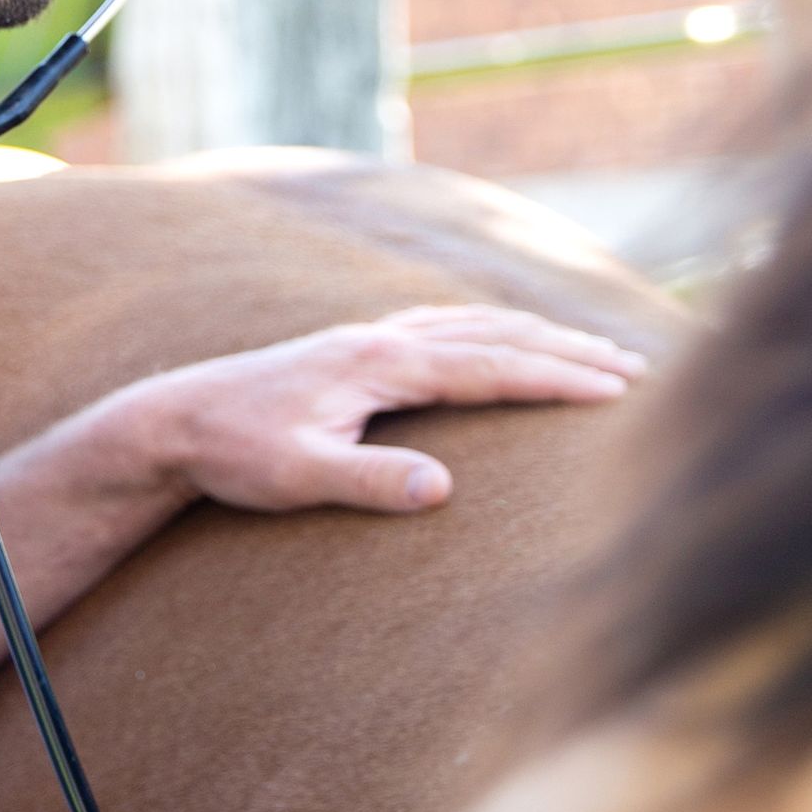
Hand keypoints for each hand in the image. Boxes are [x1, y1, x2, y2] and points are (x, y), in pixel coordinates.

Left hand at [137, 305, 648, 515]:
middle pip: (497, 333)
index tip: (617, 390)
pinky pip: (446, 325)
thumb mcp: (299, 478)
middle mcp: (383, 337)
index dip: (558, 378)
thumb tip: (443, 488)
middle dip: (569, 349)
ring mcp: (370, 336)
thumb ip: (370, 481)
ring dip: (537, 334)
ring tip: (592, 351)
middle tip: (637, 367)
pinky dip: (492, 329)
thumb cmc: (235, 454)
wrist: (175, 421)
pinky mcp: (357, 348)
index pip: (491, 366)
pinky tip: (503, 340)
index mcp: (381, 362)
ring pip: (474, 323)